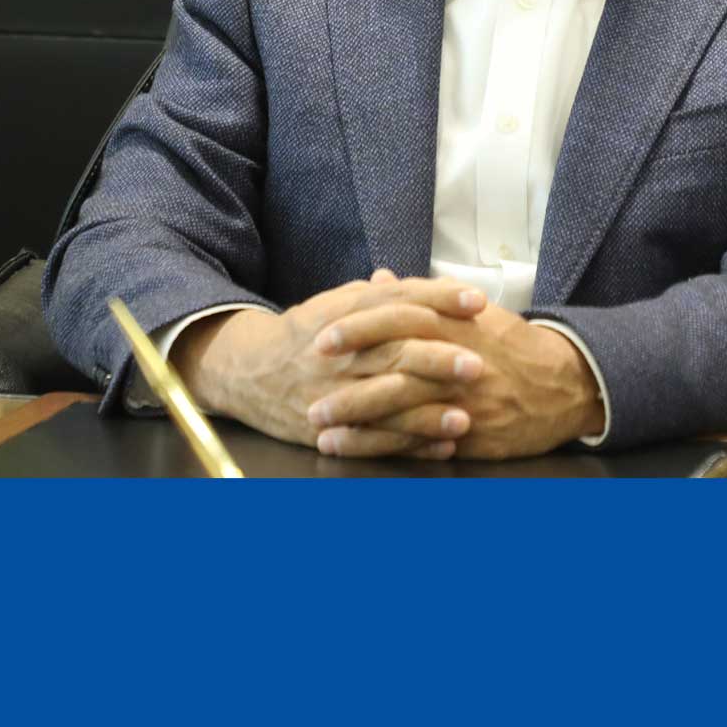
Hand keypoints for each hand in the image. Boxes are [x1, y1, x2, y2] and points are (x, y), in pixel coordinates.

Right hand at [172, 270, 490, 458]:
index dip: (438, 298)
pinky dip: (409, 445)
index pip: (399, 300)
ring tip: (465, 418)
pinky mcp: (331, 428)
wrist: (248, 372)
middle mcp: (343, 354)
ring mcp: (335, 393)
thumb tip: (410, 279)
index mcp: (348, 315)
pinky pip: (373, 440)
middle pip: (395, 352)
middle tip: (478, 363)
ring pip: (386, 402)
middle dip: (438, 358)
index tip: (477, 300)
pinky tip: (443, 447)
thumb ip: (376, 295)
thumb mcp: (336, 305)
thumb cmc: (304, 334)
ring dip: (427, 413)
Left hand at [306, 299, 603, 459]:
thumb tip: (377, 277)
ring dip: (358, 423)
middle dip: (348, 384)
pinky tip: (358, 451)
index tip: (321, 337)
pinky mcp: (471, 435)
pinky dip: (387, 448)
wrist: (565, 385)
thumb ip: (420, 295)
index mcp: (454, 325)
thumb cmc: (509, 345)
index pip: (398, 320)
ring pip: (403, 412)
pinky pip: (422, 443)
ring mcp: (463, 401)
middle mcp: (455, 361)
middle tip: (309, 392)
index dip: (357, 329)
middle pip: (393, 371)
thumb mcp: (469, 311)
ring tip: (321, 428)